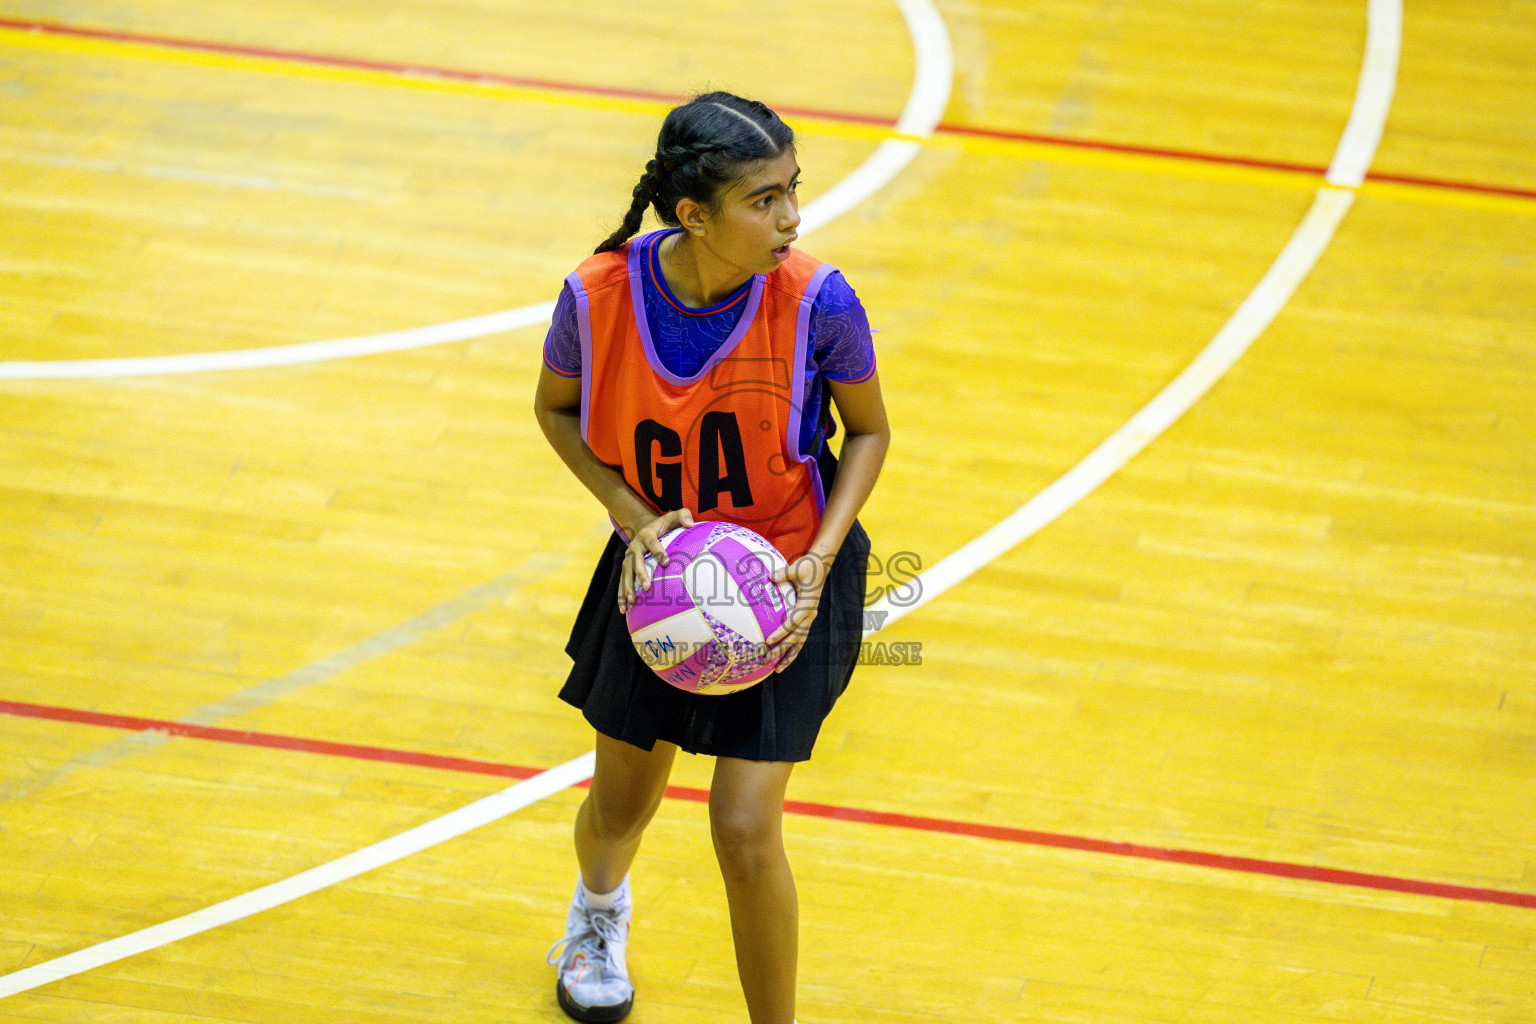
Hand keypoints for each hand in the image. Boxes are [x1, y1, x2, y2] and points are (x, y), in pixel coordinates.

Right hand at [618, 508, 694, 613]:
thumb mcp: (673, 516)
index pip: (653, 543)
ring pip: (626, 574)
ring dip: (628, 587)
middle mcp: (635, 547)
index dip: (659, 551)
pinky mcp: (626, 568)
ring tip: (632, 601)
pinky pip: (622, 582)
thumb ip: (683, 515)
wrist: (643, 526)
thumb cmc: (664, 525)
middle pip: (636, 561)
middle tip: (646, 587)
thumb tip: (690, 523)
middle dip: (640, 574)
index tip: (667, 562)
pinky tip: (623, 610)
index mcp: (647, 534)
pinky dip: (621, 595)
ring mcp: (628, 558)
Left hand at [765, 552, 831, 672]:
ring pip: (800, 642)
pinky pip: (800, 637)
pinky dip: (793, 649)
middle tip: (767, 658)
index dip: (781, 633)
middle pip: (796, 637)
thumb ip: (784, 574)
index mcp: (807, 605)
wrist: (821, 567)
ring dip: (789, 656)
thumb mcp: (797, 568)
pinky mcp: (807, 618)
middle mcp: (810, 615)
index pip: (793, 623)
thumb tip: (771, 577)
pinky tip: (784, 658)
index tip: (768, 641)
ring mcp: (810, 618)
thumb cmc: (808, 567)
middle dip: (782, 650)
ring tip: (778, 669)